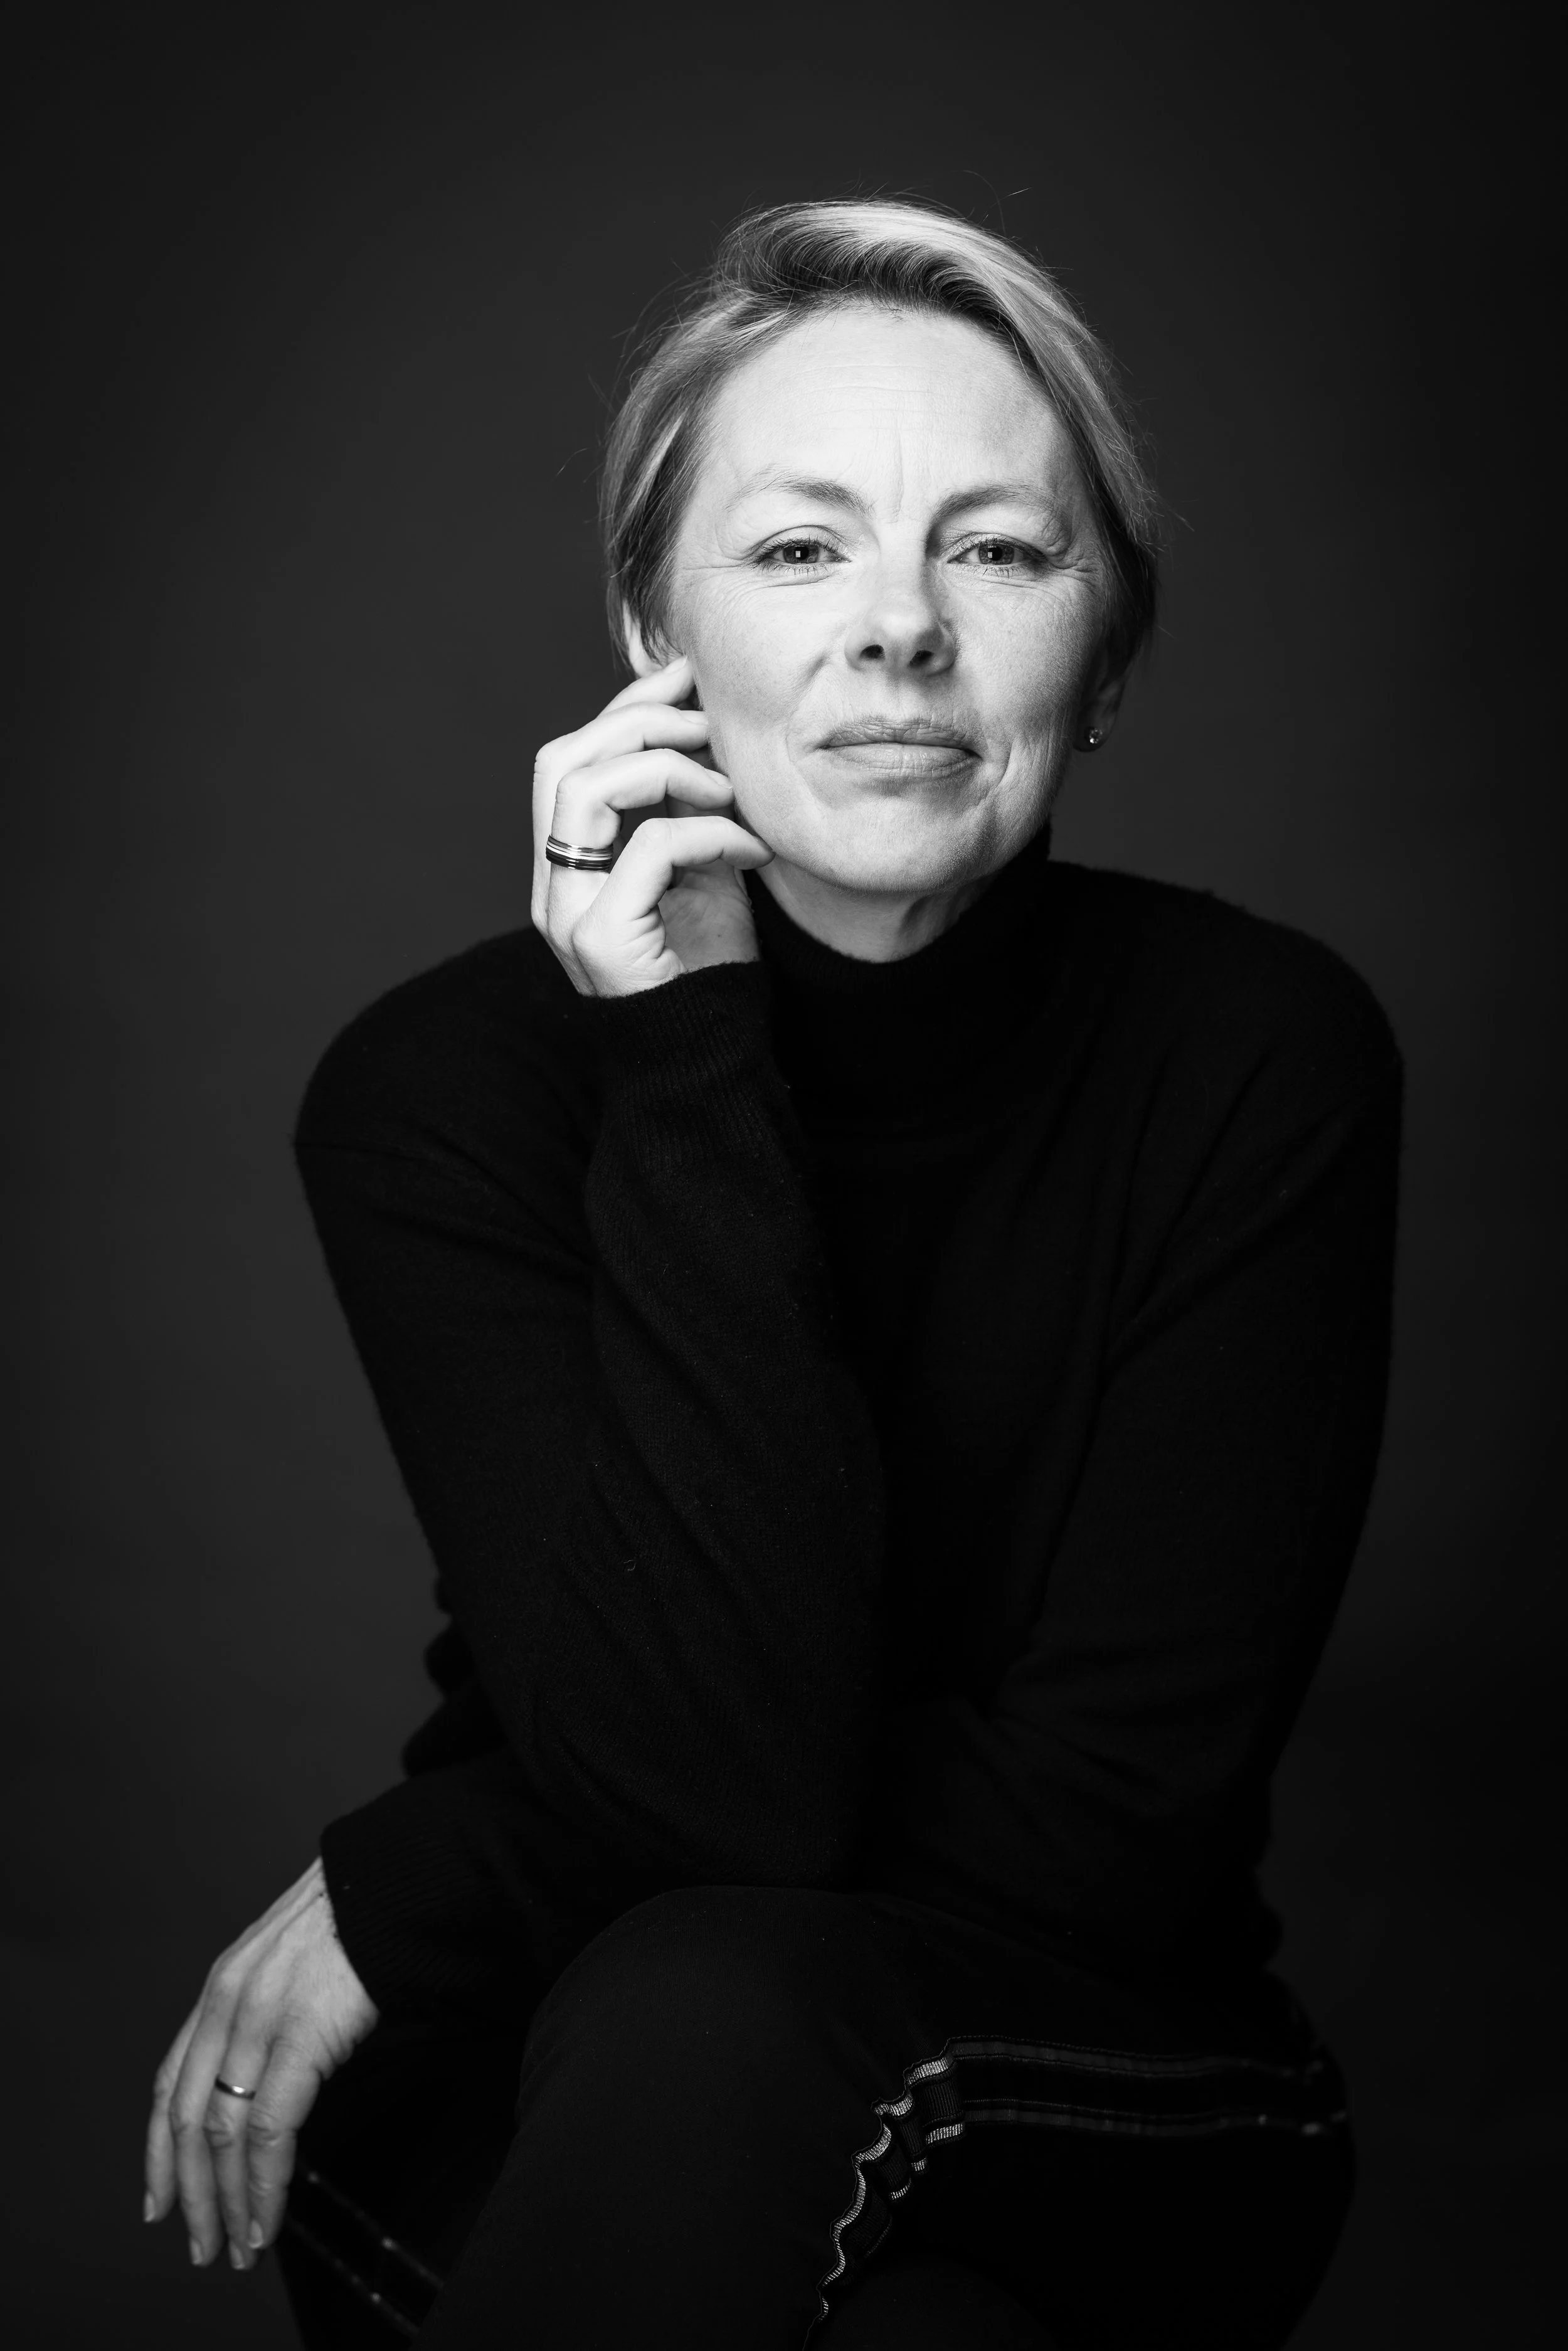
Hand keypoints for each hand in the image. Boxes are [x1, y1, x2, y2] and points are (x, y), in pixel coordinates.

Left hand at [144, 1860, 377, 2271]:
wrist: (401, 1879)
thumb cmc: (362, 1917)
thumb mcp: (292, 1958)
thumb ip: (269, 2008)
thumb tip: (270, 2071)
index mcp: (223, 1983)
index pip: (170, 2080)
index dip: (159, 2148)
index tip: (160, 2198)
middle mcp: (227, 2001)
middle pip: (185, 2117)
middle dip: (190, 2193)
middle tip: (202, 2245)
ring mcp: (260, 2016)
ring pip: (221, 2133)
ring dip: (227, 2202)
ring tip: (240, 2246)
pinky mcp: (301, 2034)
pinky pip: (270, 2128)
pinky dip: (264, 2184)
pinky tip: (269, 2216)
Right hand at [532, 653, 773, 996]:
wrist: (712, 1061)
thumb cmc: (708, 968)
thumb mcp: (698, 867)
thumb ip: (681, 806)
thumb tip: (698, 722)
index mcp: (566, 865)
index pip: (569, 758)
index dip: (625, 708)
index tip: (687, 677)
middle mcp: (552, 887)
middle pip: (561, 760)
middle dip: (640, 724)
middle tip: (710, 726)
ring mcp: (567, 914)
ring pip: (587, 791)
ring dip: (669, 770)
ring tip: (730, 791)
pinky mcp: (601, 940)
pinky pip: (648, 848)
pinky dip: (709, 833)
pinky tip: (754, 851)